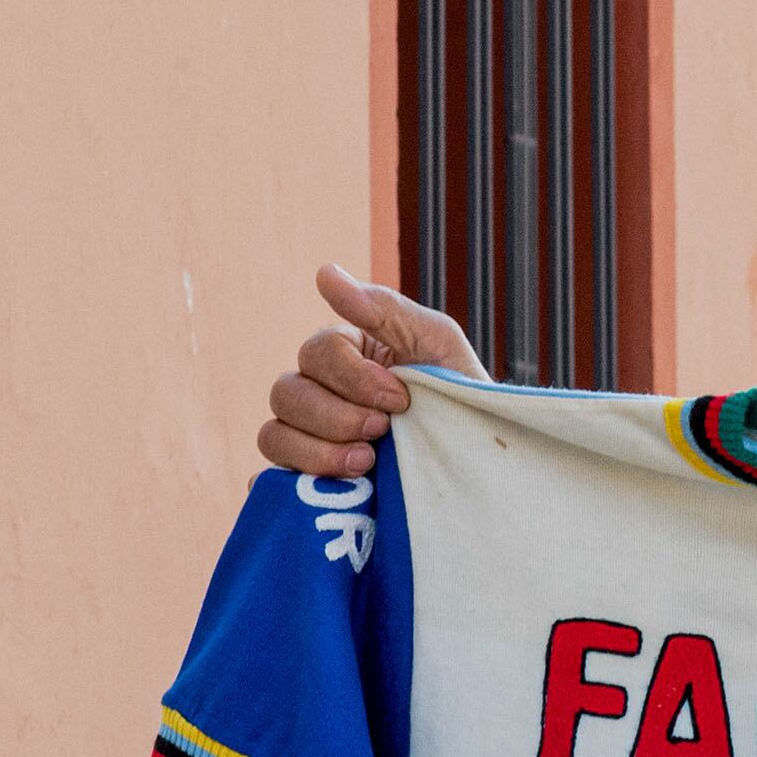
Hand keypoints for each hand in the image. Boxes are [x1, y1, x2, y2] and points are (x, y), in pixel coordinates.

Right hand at [257, 264, 485, 477]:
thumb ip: (384, 308)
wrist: (482, 461)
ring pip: (274, 435)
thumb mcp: (436, 342)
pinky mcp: (311, 479)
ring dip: (319, 450)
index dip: (354, 378)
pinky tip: (336, 484)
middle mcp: (318, 392)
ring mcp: (311, 437)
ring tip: (366, 464)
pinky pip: (275, 479)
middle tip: (383, 431)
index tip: (400, 398)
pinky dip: (294, 479)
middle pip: (286, 393)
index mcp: (344, 355)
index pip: (317, 354)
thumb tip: (324, 272)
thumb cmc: (463, 393)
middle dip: (337, 416)